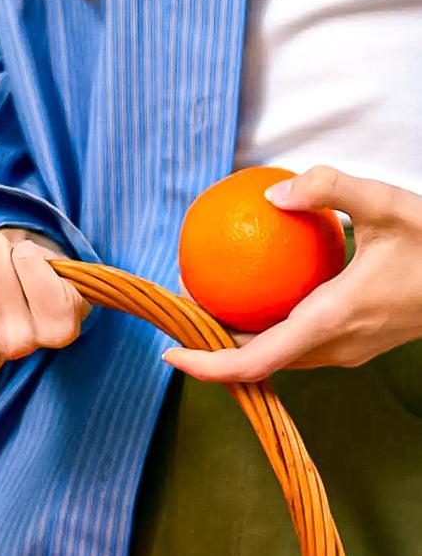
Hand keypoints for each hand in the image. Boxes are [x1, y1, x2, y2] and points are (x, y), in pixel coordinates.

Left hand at [164, 166, 421, 381]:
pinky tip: (259, 291)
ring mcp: (345, 351)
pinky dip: (269, 327)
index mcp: (330, 322)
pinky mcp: (355, 344)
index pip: (253, 361)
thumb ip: (329, 190)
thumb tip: (272, 193)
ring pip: (278, 355)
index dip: (206, 366)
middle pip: (257, 362)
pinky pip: (299, 343)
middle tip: (181, 312)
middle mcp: (332, 348)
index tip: (169, 351)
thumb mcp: (387, 203)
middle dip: (212, 347)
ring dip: (240, 338)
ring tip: (209, 301)